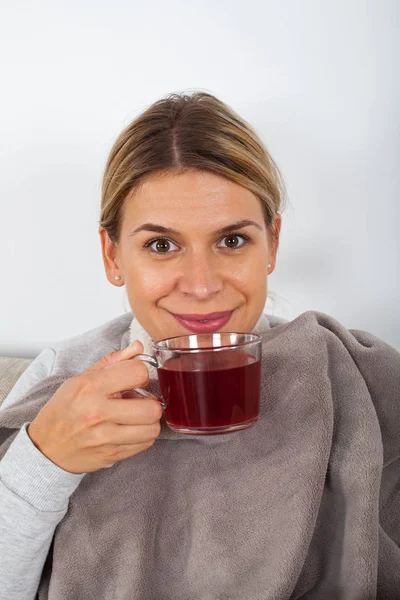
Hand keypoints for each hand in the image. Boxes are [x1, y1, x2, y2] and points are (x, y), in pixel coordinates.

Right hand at [27, 341, 161, 473]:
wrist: (46, 447)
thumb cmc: (64, 410)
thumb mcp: (80, 380)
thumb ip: (112, 362)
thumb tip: (138, 347)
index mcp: (91, 387)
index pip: (137, 372)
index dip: (140, 373)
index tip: (134, 378)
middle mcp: (98, 412)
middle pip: (152, 407)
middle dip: (150, 402)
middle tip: (139, 401)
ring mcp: (106, 437)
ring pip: (152, 429)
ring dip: (149, 421)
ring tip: (137, 417)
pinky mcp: (112, 454)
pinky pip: (145, 444)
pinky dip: (143, 436)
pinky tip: (131, 430)